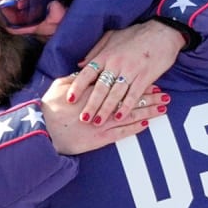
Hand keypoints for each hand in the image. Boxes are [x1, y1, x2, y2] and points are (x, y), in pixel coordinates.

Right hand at [42, 75, 168, 154]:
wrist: (42, 132)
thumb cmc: (48, 108)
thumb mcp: (59, 87)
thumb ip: (75, 77)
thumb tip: (86, 69)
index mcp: (92, 90)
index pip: (119, 83)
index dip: (135, 80)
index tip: (149, 76)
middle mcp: (101, 105)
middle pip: (130, 98)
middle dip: (149, 95)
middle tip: (164, 93)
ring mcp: (102, 122)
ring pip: (130, 115)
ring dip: (148, 111)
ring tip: (163, 107)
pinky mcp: (100, 138)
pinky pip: (121, 133)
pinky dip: (134, 128)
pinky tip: (147, 124)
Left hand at [67, 19, 183, 125]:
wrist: (162, 31)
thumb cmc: (136, 34)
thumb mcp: (112, 36)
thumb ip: (95, 51)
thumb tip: (80, 64)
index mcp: (107, 55)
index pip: (88, 72)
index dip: (78, 86)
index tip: (69, 99)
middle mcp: (116, 64)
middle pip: (100, 87)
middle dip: (90, 104)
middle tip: (82, 118)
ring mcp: (131, 71)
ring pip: (115, 94)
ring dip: (106, 109)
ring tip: (97, 122)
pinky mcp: (145, 76)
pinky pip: (134, 94)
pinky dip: (126, 107)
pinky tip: (120, 116)